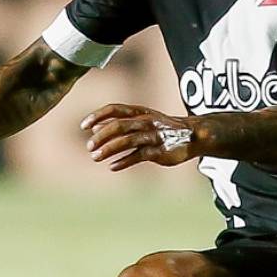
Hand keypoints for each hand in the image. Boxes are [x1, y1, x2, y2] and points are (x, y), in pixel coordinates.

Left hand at [82, 104, 201, 170]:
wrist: (193, 136)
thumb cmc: (162, 127)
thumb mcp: (142, 120)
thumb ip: (120, 123)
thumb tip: (95, 129)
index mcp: (140, 112)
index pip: (115, 109)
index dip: (98, 116)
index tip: (83, 126)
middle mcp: (146, 121)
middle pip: (119, 125)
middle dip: (102, 136)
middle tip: (89, 147)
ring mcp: (153, 136)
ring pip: (127, 141)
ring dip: (108, 149)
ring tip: (95, 158)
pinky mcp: (159, 151)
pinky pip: (138, 156)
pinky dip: (124, 161)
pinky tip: (112, 166)